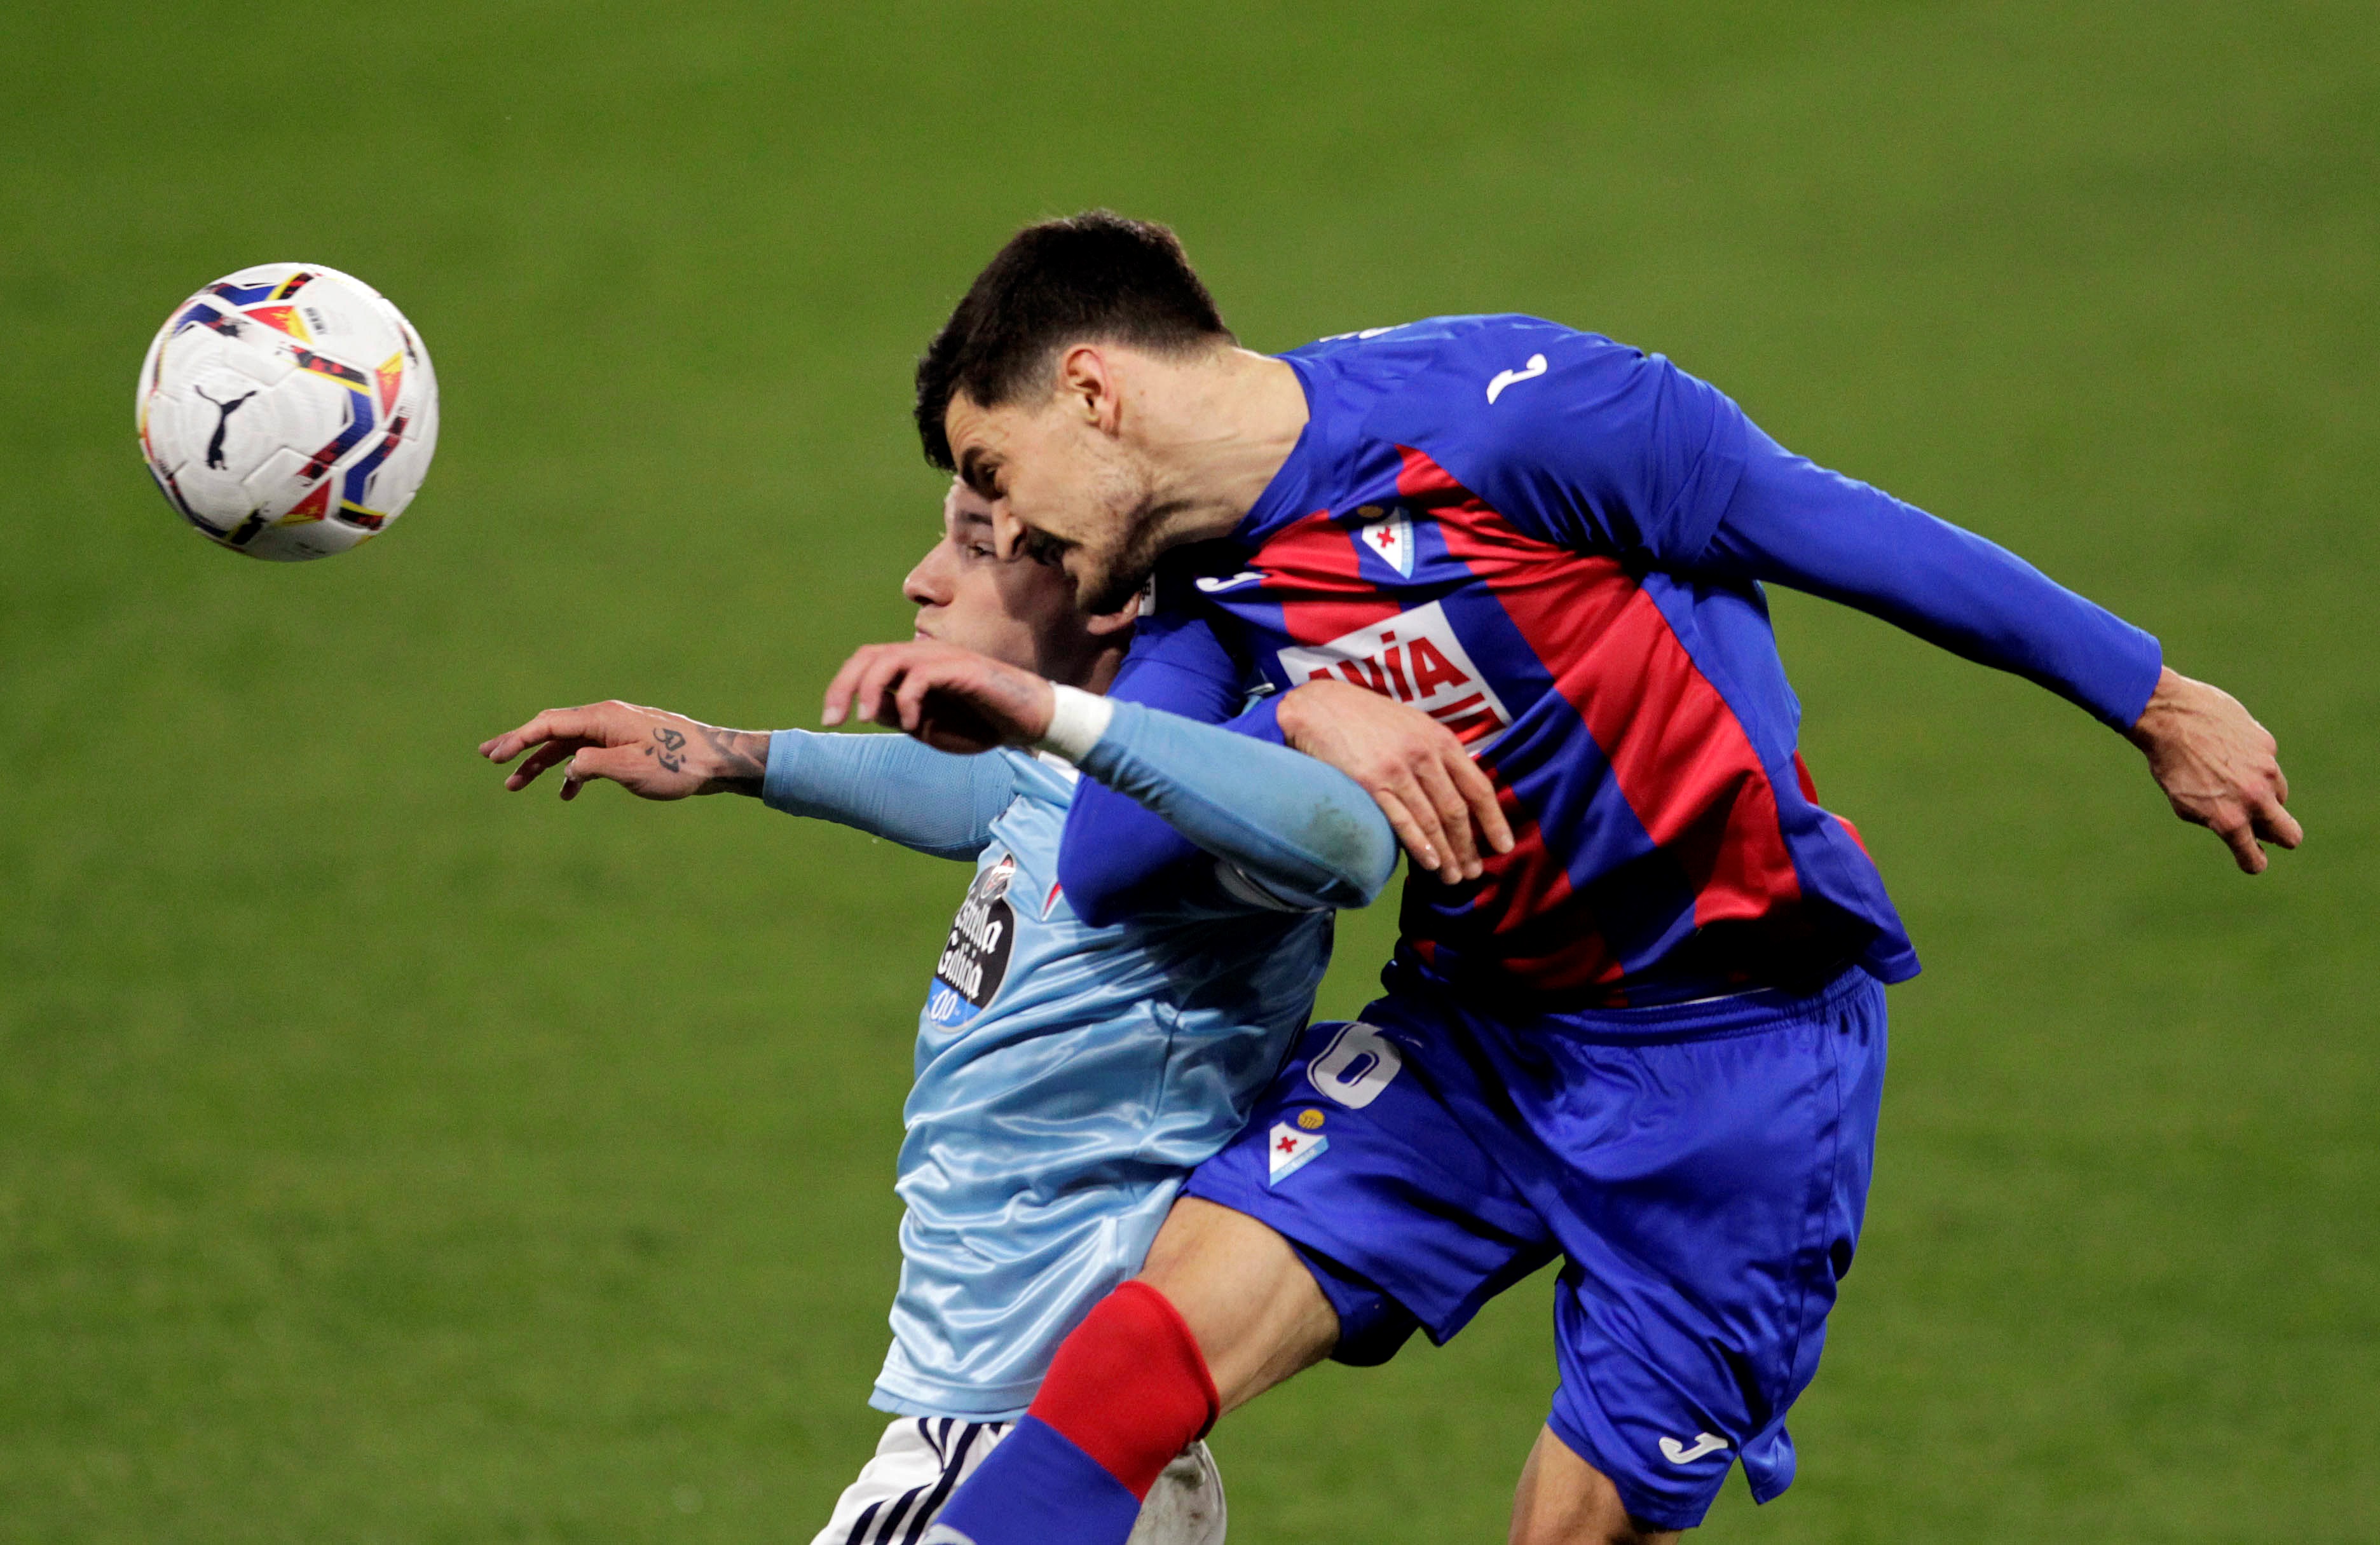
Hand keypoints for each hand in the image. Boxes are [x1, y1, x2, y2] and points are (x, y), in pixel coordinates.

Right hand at [479, 701, 768, 800]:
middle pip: (552, 730)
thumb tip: (567, 768)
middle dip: (520, 744)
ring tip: (516, 785)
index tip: (494, 757)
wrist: (716, 761)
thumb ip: (591, 765)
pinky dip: (573, 771)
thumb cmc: (677, 764)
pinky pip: (589, 754)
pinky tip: (566, 793)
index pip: (549, 724)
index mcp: (603, 717)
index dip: (518, 739)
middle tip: (488, 757)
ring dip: (542, 763)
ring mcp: (615, 730)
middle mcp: (605, 718)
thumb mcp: (630, 768)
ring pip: (568, 744)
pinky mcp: (625, 743)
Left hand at [821, 641, 1055, 753]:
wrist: (1029, 722)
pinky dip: (908, 697)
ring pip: (890, 658)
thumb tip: (868, 705)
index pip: (866, 663)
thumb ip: (899, 713)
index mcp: (914, 667)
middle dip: (843, 685)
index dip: (840, 688)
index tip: (829, 721)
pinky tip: (911, 721)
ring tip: (863, 717)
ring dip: (869, 687)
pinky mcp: (964, 667)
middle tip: (833, 719)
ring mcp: (944, 658)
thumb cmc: (981, 724)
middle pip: (870, 655)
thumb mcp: (929, 727)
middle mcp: (925, 655)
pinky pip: (923, 674)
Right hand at [1277, 678, 1513, 881]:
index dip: (1493, 820)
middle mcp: (1424, 755)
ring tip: (1454, 878)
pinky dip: (1419, 844)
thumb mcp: (1415, 724)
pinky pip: (1401, 820)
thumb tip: (1469, 776)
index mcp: (1441, 740)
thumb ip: (1440, 751)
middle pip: (1456, 810)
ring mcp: (1397, 769)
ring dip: (1447, 853)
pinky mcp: (1370, 783)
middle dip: (1469, 846)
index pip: (1478, 786)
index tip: (1504, 846)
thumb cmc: (1369, 718)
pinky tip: (1430, 863)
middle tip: (1475, 872)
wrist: (1322, 707)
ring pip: (1431, 820)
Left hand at [2127, 667, 2300, 873]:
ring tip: (2232, 777)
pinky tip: (2229, 749)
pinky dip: (2254, 762)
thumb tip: (2245, 832)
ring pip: (2279, 795)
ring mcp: (2265, 770)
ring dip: (2263, 794)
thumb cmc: (2170, 763)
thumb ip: (2216, 820)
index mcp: (2229, 820)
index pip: (2254, 858)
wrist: (2169, 716)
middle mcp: (2254, 798)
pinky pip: (2267, 763)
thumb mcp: (2184, 802)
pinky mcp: (2268, 745)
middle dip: (2281, 837)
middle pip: (2291, 835)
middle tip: (2266, 828)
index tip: (2251, 858)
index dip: (2253, 862)